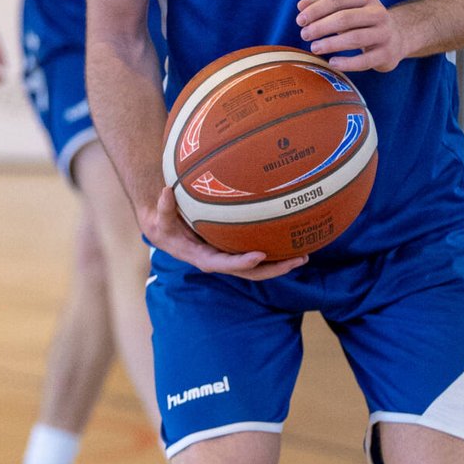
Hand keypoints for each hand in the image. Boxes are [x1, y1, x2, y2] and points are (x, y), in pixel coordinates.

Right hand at [142, 184, 304, 280]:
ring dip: (281, 264)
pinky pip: (258, 256)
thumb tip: (166, 191)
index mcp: (202, 258)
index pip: (225, 264)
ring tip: (304, 255)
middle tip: (298, 260)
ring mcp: (229, 258)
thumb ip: (163, 207)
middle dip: (275, 269)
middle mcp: (220, 262)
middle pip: (251, 273)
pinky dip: (275, 252)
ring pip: (259, 268)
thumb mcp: (159, 218)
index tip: (260, 255)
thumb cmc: (163, 224)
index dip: (242, 263)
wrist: (166, 232)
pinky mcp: (235, 251)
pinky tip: (293, 241)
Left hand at [297, 0, 406, 71]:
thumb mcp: (345, 9)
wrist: (396, 38)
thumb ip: (323, 5)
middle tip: (304, 35)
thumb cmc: (361, 21)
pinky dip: (347, 63)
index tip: (300, 20)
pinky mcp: (387, 54)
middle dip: (321, 27)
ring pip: (355, 38)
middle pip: (345, 18)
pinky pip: (364, 61)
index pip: (337, 0)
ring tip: (314, 48)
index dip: (316, 10)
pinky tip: (332, 62)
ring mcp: (385, 34)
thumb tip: (301, 4)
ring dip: (331, 44)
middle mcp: (378, 13)